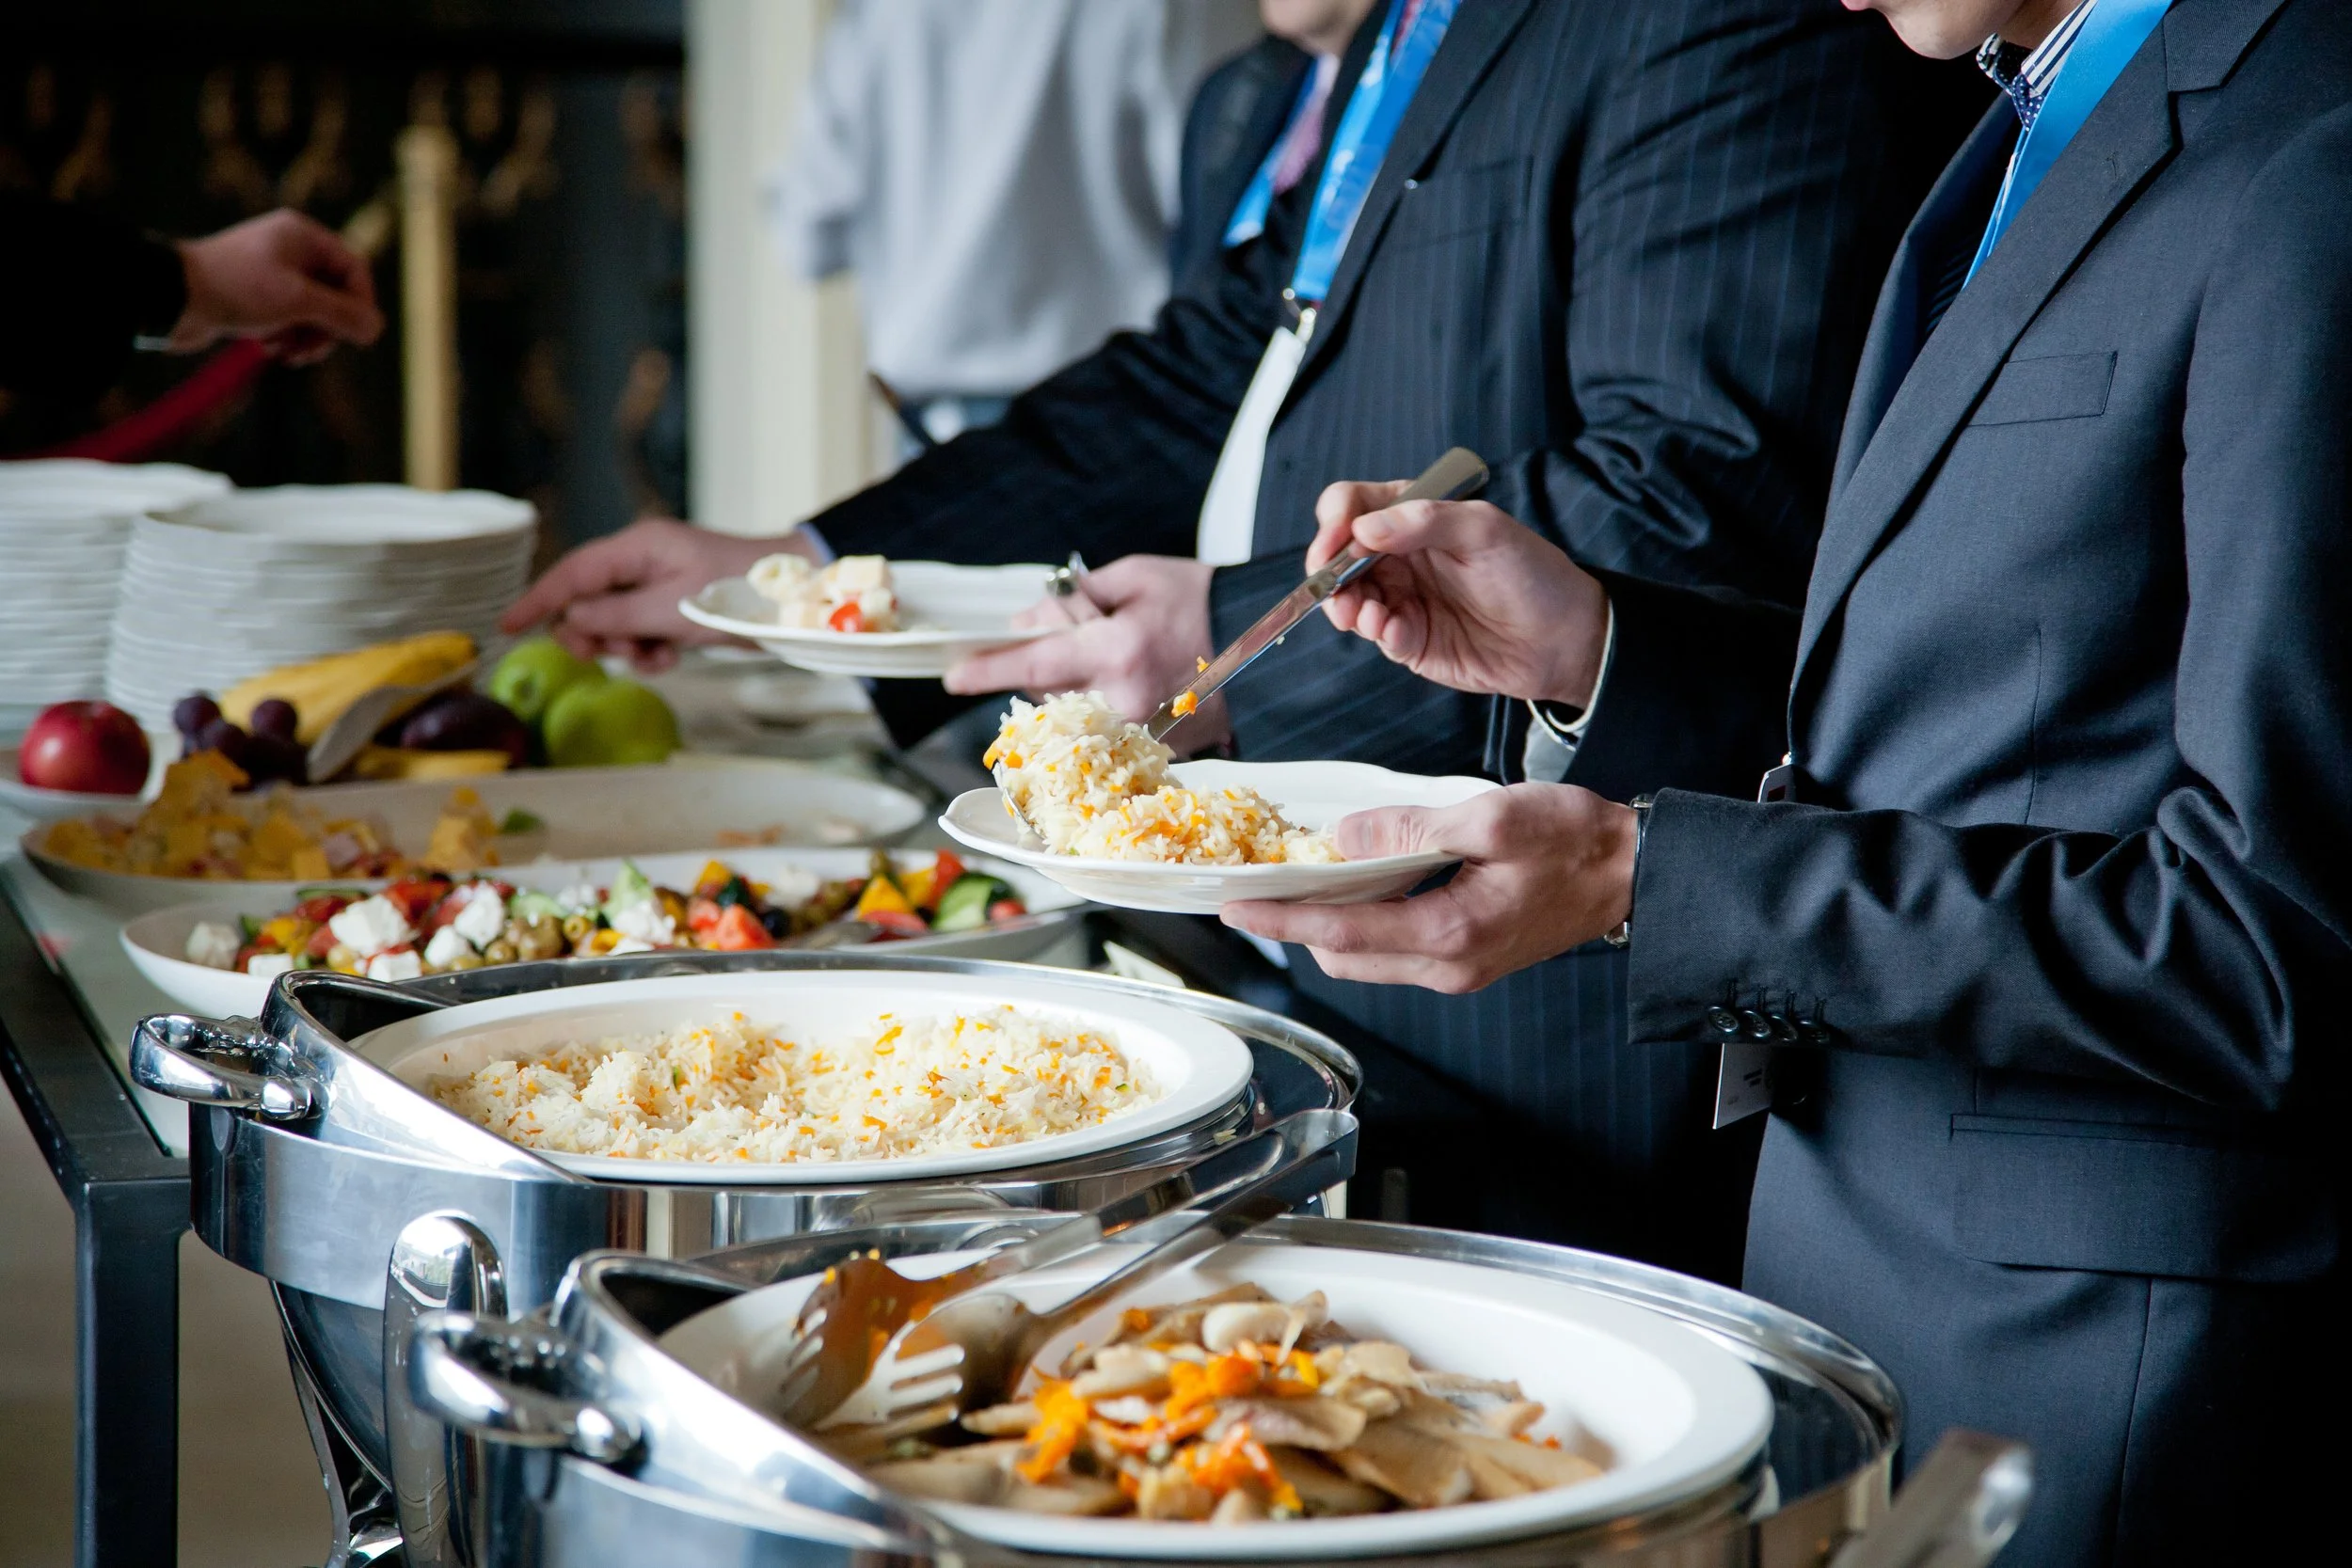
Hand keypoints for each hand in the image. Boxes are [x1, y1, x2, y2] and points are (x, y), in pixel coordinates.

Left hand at [169, 209, 383, 364]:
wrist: (170, 297)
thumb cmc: (235, 287)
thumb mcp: (298, 301)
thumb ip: (343, 315)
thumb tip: (377, 329)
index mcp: (302, 236)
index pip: (354, 270)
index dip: (360, 304)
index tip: (356, 335)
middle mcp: (289, 251)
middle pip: (335, 295)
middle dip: (328, 328)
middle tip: (313, 351)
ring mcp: (271, 274)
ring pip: (312, 312)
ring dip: (306, 338)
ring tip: (287, 352)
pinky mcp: (254, 297)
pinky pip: (287, 320)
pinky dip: (284, 337)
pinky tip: (266, 346)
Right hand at [501, 517, 797, 671]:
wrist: (800, 599)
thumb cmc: (742, 592)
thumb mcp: (674, 609)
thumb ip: (617, 616)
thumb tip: (571, 621)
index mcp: (639, 547)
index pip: (572, 572)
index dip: (538, 600)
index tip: (506, 626)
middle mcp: (644, 560)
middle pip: (588, 600)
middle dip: (592, 632)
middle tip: (606, 655)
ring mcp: (660, 583)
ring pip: (615, 621)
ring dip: (625, 646)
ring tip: (654, 657)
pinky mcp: (677, 606)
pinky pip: (643, 631)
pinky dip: (648, 649)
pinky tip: (669, 658)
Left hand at [944, 556, 1225, 745]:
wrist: (1264, 636)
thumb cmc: (1196, 598)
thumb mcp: (1131, 577)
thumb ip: (1071, 601)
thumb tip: (1023, 625)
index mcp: (1116, 650)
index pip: (1035, 663)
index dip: (989, 669)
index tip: (953, 676)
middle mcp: (1124, 699)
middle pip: (1049, 693)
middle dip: (1044, 666)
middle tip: (1075, 638)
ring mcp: (1145, 732)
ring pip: (1074, 717)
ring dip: (1073, 688)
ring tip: (1112, 657)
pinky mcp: (1162, 750)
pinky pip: (1106, 733)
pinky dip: (1103, 709)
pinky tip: (1128, 684)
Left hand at [1220, 784, 1636, 992]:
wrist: (1635, 873)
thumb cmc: (1576, 841)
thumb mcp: (1491, 818)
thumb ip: (1412, 830)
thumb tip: (1346, 838)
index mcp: (1449, 936)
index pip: (1339, 932)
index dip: (1280, 918)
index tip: (1233, 907)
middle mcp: (1448, 967)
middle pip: (1344, 955)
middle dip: (1297, 923)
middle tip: (1263, 882)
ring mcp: (1460, 968)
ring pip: (1368, 957)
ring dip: (1332, 922)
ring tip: (1307, 878)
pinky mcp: (1470, 957)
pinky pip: (1396, 948)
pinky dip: (1367, 920)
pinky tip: (1365, 881)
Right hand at [1308, 481, 1609, 705]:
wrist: (1563, 639)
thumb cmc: (1533, 574)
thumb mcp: (1485, 530)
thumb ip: (1425, 520)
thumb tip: (1363, 529)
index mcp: (1415, 517)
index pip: (1354, 506)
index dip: (1335, 521)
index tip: (1335, 542)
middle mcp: (1402, 556)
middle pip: (1338, 555)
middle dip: (1328, 571)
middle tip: (1334, 586)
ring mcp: (1403, 598)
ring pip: (1348, 598)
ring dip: (1345, 605)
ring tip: (1365, 615)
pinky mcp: (1410, 639)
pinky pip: (1376, 633)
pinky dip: (1377, 632)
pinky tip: (1396, 632)